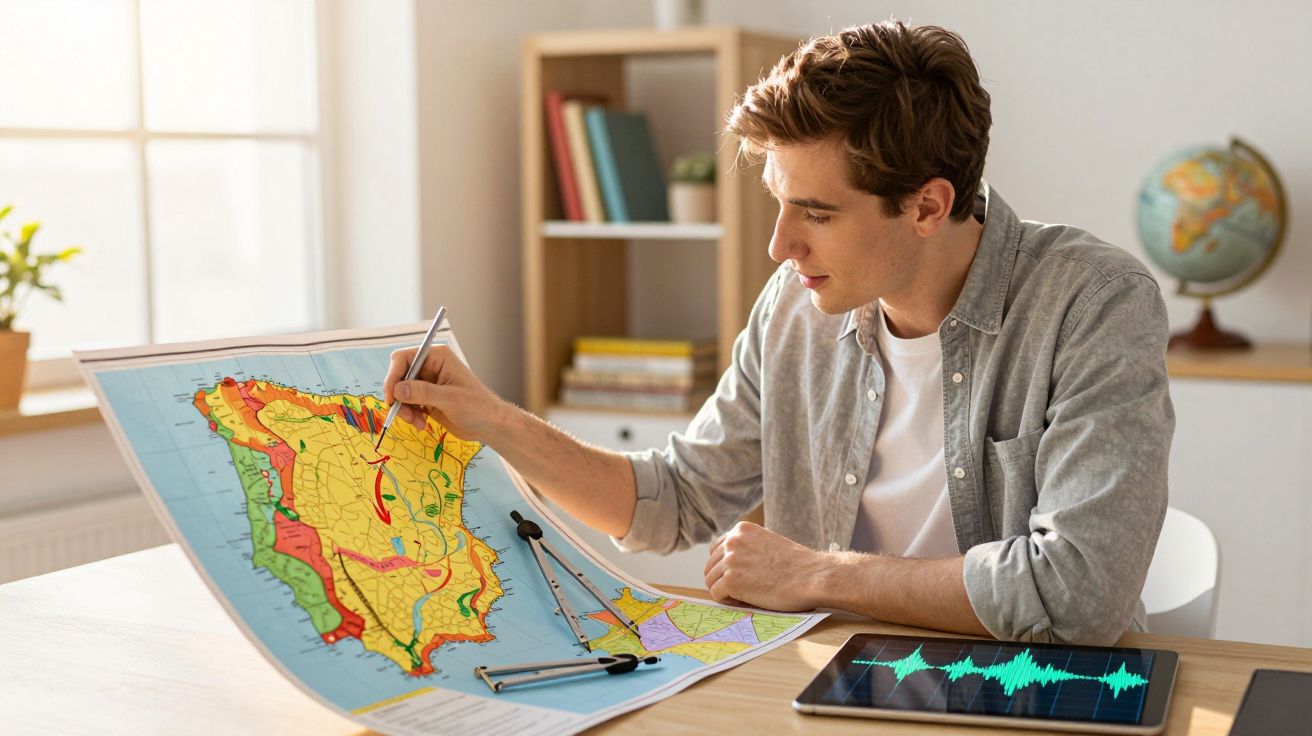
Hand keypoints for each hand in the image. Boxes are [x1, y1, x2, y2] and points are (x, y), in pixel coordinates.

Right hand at [382, 345, 505, 442]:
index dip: (393, 376)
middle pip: (398, 376)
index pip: (404, 358)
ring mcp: (427, 384)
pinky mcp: (426, 399)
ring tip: (417, 422)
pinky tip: (421, 424)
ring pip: (400, 393)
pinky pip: (407, 404)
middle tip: (405, 415)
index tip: (391, 396)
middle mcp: (430, 367)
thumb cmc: (478, 407)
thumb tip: (397, 390)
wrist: (489, 425)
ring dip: (404, 409)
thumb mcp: (451, 399)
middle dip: (398, 397)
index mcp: (437, 357)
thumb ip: (423, 393)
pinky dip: (409, 415)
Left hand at [703, 522, 831, 611]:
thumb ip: (748, 548)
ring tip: (745, 596)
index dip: (726, 566)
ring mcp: (730, 560)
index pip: (717, 548)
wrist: (812, 576)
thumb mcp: (768, 543)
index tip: (739, 576)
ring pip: (710, 580)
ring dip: (724, 590)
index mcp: (742, 529)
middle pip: (711, 565)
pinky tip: (744, 601)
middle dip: (723, 579)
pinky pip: (715, 594)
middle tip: (743, 590)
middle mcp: (732, 541)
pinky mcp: (731, 581)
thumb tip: (730, 564)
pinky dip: (727, 601)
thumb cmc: (797, 565)